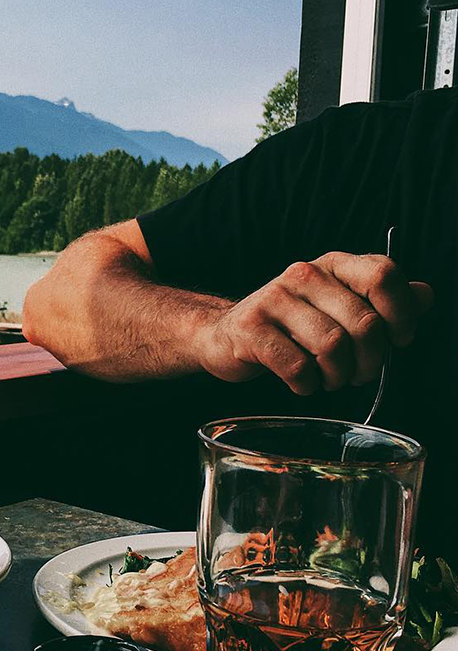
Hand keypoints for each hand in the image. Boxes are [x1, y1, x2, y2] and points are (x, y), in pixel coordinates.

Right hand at [200, 252, 433, 394]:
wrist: (224, 335)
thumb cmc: (290, 326)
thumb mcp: (337, 306)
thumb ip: (381, 301)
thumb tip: (425, 295)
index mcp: (332, 264)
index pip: (382, 275)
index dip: (401, 314)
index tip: (398, 340)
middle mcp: (303, 274)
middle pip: (364, 322)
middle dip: (370, 361)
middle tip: (359, 374)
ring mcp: (274, 300)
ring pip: (333, 347)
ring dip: (339, 377)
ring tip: (329, 379)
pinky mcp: (251, 329)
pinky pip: (298, 367)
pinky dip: (307, 385)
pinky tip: (303, 383)